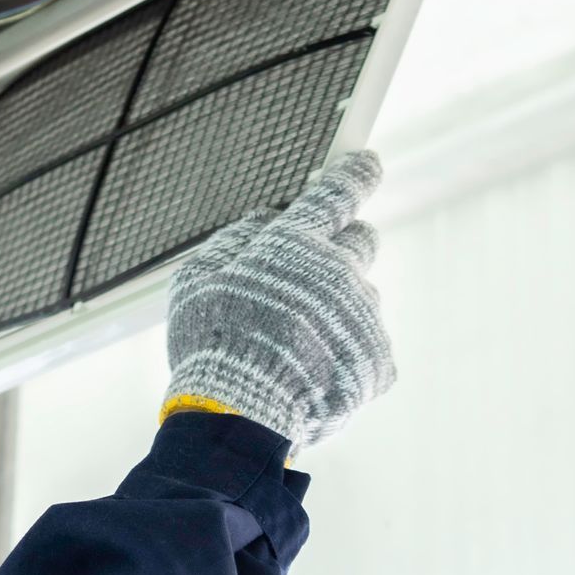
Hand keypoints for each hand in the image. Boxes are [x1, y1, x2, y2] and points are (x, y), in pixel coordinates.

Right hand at [162, 151, 394, 451]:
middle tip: (306, 281)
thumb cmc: (210, 343)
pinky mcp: (377, 360)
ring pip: (357, 300)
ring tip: (291, 347)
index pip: (336, 193)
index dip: (354, 173)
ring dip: (333, 313)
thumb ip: (234, 239)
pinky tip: (308, 374)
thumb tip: (264, 219)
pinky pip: (364, 347)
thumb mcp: (196, 279)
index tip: (365, 161)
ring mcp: (362, 317)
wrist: (241, 413)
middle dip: (339, 251)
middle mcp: (338, 272)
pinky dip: (341, 356)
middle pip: (360, 242)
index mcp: (294, 244)